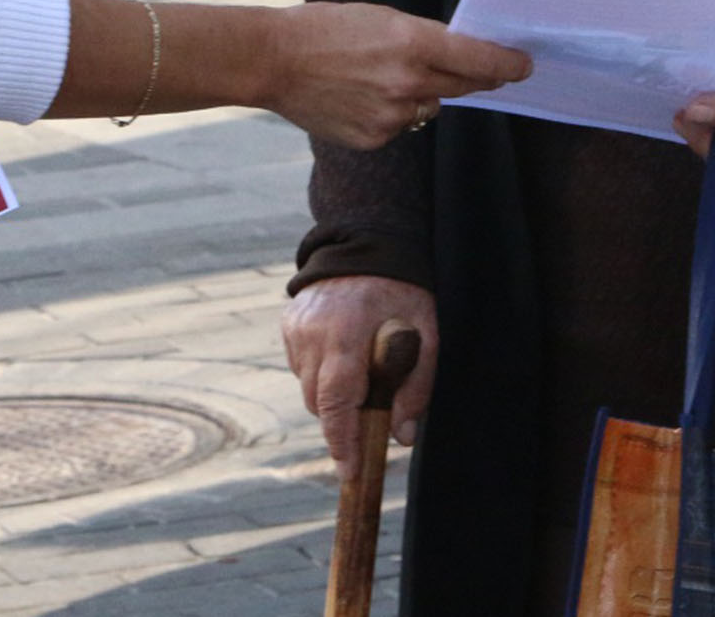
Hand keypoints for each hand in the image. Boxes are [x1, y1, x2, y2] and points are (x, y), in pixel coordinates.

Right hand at [267, 5, 530, 149]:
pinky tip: (361, 96)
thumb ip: (422, 39)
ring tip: (381, 76)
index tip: (524, 66)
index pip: (478, 58)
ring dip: (422, 94)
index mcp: (413, 42)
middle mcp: (409, 82)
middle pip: (463, 85)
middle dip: (476, 78)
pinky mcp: (375, 138)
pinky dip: (391, 113)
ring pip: (429, 107)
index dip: (507, 64)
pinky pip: (401, 126)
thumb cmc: (324, 29)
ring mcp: (392, 115)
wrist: (274, 61)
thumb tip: (455, 56)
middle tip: (488, 74)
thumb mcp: (381, 17)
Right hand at [281, 276, 438, 460]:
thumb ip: (416, 387)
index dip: (341, 440)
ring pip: (306, 386)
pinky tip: (344, 354)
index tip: (349, 471)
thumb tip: (402, 438)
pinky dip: (320, 373)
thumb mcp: (426, 334)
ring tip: (361, 374)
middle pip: (317, 401)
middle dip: (340, 421)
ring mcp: (296, 327)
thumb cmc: (404, 291)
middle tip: (368, 420)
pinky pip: (300, 365)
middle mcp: (312, 332)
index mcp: (346, 334)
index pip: (335, 401)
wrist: (369, 243)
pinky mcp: (288, 323)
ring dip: (330, 395)